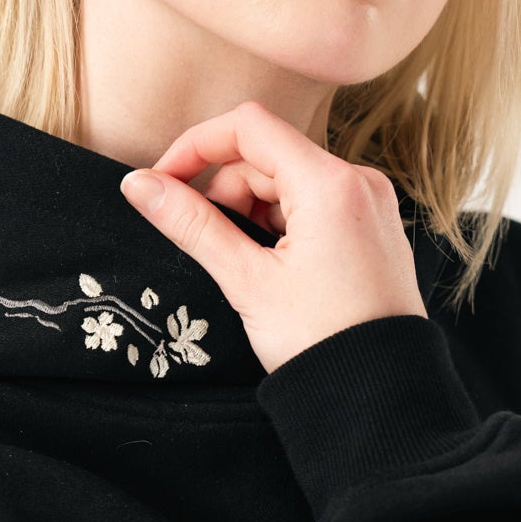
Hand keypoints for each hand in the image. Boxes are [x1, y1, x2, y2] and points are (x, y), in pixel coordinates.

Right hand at [119, 100, 425, 373]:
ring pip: (287, 180)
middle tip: (208, 243)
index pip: (248, 126)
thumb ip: (191, 224)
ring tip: (247, 265)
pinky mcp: (371, 226)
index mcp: (331, 184)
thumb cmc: (320, 341)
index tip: (163, 181)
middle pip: (266, 155)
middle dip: (224, 191)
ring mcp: (369, 203)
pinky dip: (280, 222)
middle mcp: (358, 181)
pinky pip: (313, 202)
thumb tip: (139, 185)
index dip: (196, 146)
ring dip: (251, 210)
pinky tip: (274, 266)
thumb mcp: (246, 281)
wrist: (381, 395)